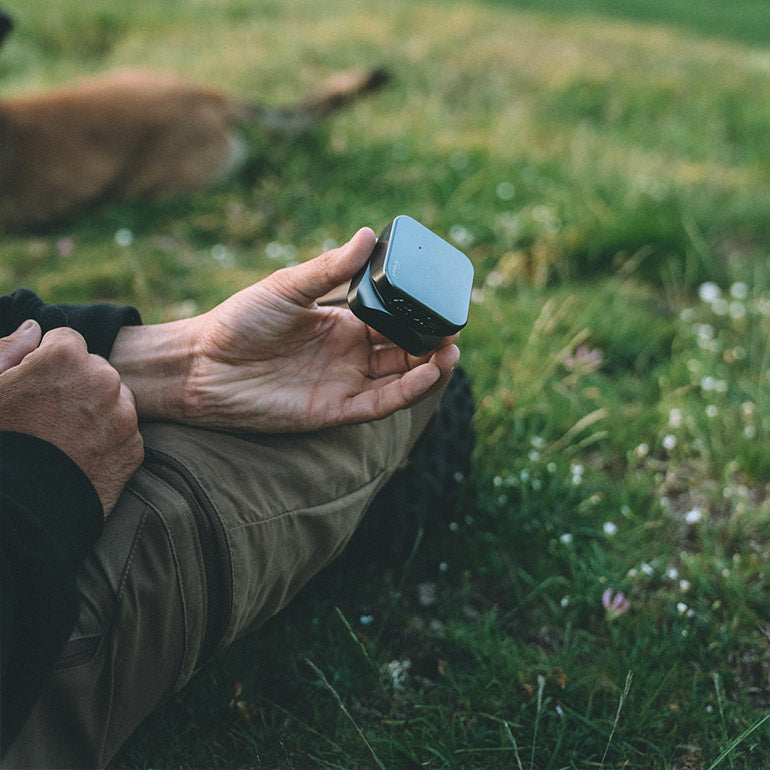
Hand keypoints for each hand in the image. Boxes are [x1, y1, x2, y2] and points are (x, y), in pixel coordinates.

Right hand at [0, 323, 143, 515]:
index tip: (35, 384)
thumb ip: (7, 349)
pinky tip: (81, 457)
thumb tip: (33, 329)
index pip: (67, 341)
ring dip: (97, 411)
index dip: (47, 361)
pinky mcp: (135, 449)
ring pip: (114, 401)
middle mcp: (104, 380)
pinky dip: (108, 440)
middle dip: (77, 384)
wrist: (19, 511)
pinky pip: (124, 433)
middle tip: (48, 415)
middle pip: (96, 370)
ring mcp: (124, 416)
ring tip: (64, 438)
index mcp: (66, 358)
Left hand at [111, 228, 459, 431]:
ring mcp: (344, 383)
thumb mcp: (288, 287)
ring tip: (452, 349)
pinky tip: (429, 371)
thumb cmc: (240, 321)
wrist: (202, 364)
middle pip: (403, 351)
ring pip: (399, 378)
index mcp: (342, 324)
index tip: (442, 303)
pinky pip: (381, 402)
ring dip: (429, 366)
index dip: (418, 316)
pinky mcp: (335, 410)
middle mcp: (349, 355)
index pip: (392, 321)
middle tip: (455, 329)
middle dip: (431, 342)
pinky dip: (408, 390)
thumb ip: (330, 268)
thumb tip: (366, 235)